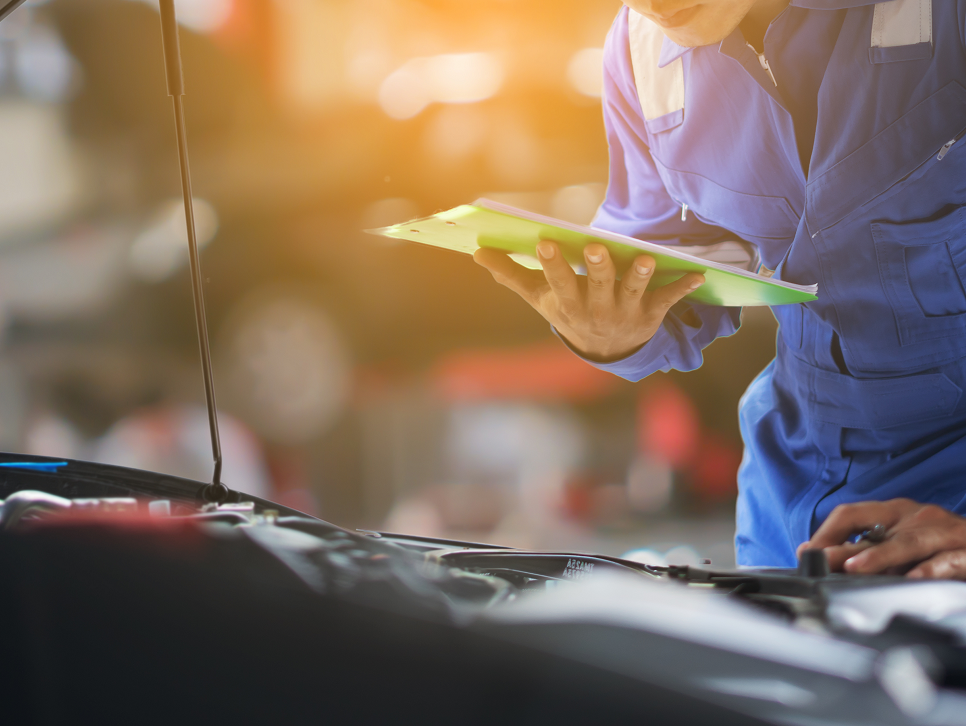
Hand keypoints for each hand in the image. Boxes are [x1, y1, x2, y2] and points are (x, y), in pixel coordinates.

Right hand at [474, 242, 703, 361]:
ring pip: (634, 291)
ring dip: (640, 276)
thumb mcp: (540, 299)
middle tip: (597, 246)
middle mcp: (597, 309)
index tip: (545, 241)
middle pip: (597, 286)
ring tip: (645, 258)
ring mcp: (625, 312)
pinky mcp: (651, 313)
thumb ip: (511, 275)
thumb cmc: (568, 313)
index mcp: (568, 304)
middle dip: (597, 267)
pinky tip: (698, 274)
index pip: (559, 282)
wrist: (604, 352)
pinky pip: (668, 300)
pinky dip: (683, 287)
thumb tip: (478, 253)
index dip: (553, 264)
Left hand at [798, 498, 965, 578]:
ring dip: (880, 555)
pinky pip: (948, 561)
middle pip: (876, 530)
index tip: (807, 552)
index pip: (852, 515)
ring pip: (909, 542)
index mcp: (896, 513)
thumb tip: (824, 562)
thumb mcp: (901, 545)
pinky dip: (930, 569)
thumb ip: (868, 552)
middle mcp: (917, 517)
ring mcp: (943, 534)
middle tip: (819, 560)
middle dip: (845, 548)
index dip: (827, 533)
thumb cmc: (942, 546)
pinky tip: (913, 578)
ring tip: (856, 568)